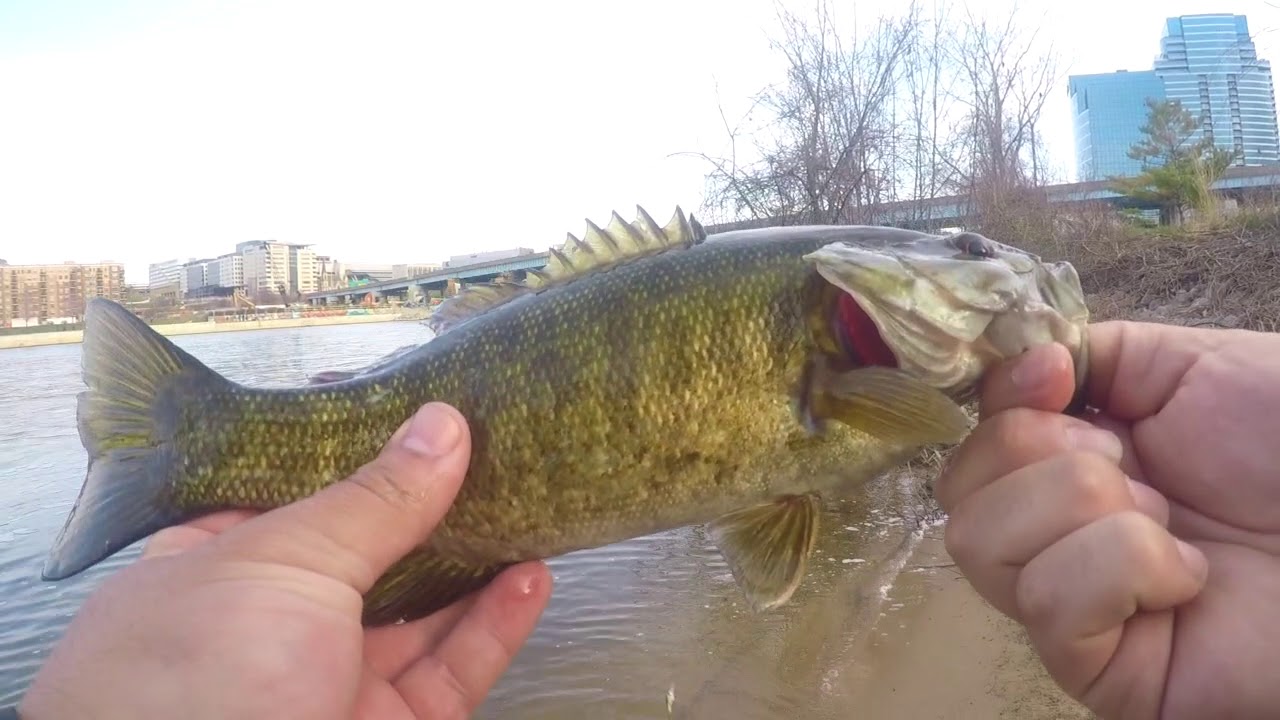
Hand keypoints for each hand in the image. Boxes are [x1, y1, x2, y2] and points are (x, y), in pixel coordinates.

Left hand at [19, 403, 552, 719]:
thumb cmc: (194, 681)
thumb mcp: (284, 562)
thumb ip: (373, 499)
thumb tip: (442, 427)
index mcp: (215, 569)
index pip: (297, 496)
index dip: (361, 453)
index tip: (424, 411)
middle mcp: (273, 626)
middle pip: (370, 553)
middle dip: (431, 506)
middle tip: (494, 452)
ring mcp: (332, 682)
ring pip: (422, 613)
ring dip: (478, 562)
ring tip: (528, 503)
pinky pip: (452, 669)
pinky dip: (495, 625)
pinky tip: (528, 579)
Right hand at [936, 320, 1279, 718]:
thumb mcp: (1191, 367)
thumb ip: (1096, 355)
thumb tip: (1021, 361)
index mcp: (1074, 462)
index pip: (976, 436)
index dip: (1001, 400)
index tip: (1055, 377)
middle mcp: (1058, 535)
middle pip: (959, 491)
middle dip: (1045, 455)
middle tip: (1140, 470)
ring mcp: (1072, 605)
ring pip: (981, 543)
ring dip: (1087, 509)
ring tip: (1171, 525)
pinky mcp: (1098, 669)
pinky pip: (1049, 602)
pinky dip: (1121, 568)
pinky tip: (1188, 579)